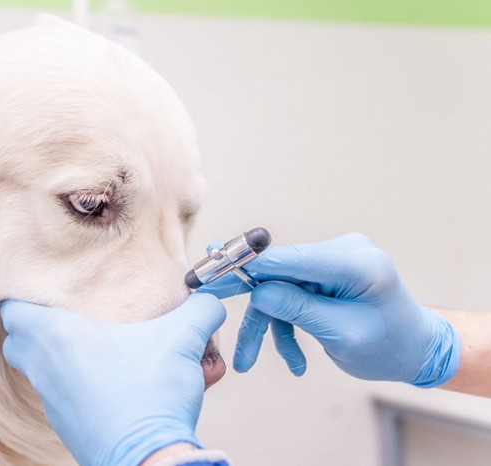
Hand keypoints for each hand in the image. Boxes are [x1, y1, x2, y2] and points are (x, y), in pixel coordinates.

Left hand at [0, 293, 225, 465]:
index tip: (45, 287)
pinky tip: (111, 382)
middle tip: (68, 315)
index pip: (11, 309)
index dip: (23, 294)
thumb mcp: (183, 339)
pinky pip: (61, 397)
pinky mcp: (66, 426)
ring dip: (58, 357)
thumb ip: (200, 310)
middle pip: (18, 340)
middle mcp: (44, 368)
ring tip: (94, 348)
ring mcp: (52, 401)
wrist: (149, 459)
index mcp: (57, 336)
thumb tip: (209, 300)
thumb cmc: (152, 395)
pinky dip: (77, 386)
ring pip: (39, 370)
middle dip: (37, 326)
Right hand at [200, 233, 459, 386]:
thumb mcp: (342, 335)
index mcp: (356, 263)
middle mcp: (343, 252)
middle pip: (279, 269)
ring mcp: (333, 260)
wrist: (414, 349)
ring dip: (265, 324)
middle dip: (243, 291)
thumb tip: (258, 291)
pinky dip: (285, 323)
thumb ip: (299, 309)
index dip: (248, 262)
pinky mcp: (325, 273)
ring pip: (280, 287)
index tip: (212, 266)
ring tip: (247, 361)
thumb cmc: (388, 346)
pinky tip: (294, 359)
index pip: (291, 257)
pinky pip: (291, 293)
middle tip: (204, 295)